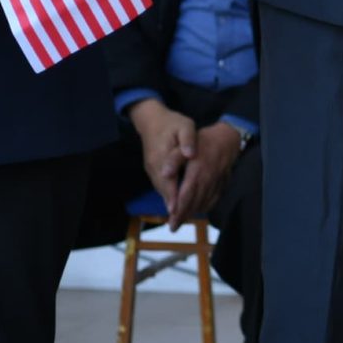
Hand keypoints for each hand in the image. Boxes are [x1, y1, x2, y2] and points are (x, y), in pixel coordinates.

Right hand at [128, 100, 195, 222]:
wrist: (152, 120)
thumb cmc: (172, 123)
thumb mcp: (184, 126)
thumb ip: (188, 140)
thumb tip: (191, 154)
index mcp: (161, 156)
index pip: (167, 181)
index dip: (173, 197)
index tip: (178, 211)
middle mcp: (154, 167)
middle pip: (163, 190)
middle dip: (172, 206)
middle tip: (179, 222)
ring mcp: (152, 169)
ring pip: (161, 190)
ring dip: (170, 203)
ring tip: (180, 218)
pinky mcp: (153, 170)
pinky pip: (161, 186)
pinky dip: (169, 196)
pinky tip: (178, 204)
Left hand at [172, 124, 243, 228]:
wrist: (228, 139)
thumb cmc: (203, 141)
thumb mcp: (185, 145)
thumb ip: (173, 160)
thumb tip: (164, 174)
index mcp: (197, 172)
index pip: (186, 196)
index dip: (178, 210)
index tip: (171, 222)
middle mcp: (207, 180)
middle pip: (194, 203)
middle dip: (183, 216)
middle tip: (174, 227)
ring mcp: (216, 183)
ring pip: (203, 203)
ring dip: (193, 212)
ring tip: (182, 220)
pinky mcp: (222, 184)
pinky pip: (213, 199)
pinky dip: (205, 206)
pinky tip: (198, 209)